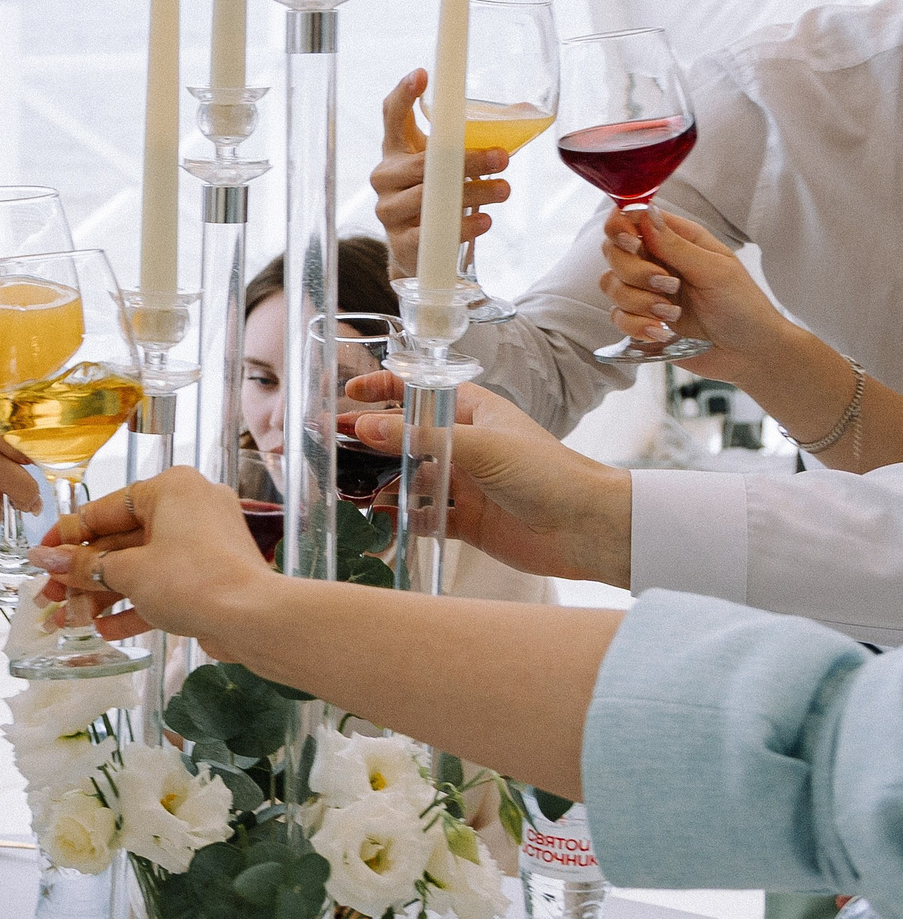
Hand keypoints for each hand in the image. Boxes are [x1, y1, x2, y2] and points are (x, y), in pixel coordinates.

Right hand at [29, 466, 273, 652]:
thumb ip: (83, 566)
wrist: (255, 620)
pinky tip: (105, 630)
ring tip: (70, 621)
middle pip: (121, 541)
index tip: (41, 558)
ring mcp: (202, 543)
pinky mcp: (210, 575)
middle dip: (84, 575)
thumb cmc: (192, 581)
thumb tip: (42, 559)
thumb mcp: (129, 572)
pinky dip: (136, 604)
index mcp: (170, 489)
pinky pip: (164, 584)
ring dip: (104, 595)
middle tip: (50, 596)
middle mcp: (188, 507)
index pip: (104, 509)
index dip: (67, 537)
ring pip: (140, 566)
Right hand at [345, 375, 630, 584]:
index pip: (420, 391)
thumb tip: (363, 427)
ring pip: (411, 478)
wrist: (589, 528)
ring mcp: (466, 484)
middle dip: (370, 440)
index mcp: (475, 413)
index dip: (384, 389)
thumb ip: (420, 438)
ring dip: (380, 482)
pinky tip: (378, 519)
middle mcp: (467, 445)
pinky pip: (424, 517)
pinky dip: (400, 519)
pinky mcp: (467, 521)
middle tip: (329, 443)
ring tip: (345, 487)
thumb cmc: (548, 472)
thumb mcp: (481, 446)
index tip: (349, 393)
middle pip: (407, 438)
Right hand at [368, 68, 510, 279]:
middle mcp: (385, 177)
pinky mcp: (400, 241)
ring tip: (504, 190)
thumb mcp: (447, 166)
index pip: (392, 116)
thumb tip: (527, 109)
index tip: (422, 73)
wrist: (418, 249)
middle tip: (502, 158)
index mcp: (396, 151)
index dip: (404, 94)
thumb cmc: (438, 196)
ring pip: (429, 197)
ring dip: (472, 193)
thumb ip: (471, 141)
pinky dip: (463, 227)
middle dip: (466, 160)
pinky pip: (432, 232)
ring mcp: (389, 210)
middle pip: (422, 163)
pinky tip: (485, 220)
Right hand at [599, 206, 780, 376]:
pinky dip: (636, 325)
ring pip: (611, 285)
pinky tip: (661, 330)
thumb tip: (645, 214)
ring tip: (672, 313)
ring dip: (639, 302)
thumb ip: (676, 245)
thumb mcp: (715, 270)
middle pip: (613, 252)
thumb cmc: (744, 307)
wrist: (749, 353)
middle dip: (634, 272)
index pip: (633, 219)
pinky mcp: (641, 318)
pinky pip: (617, 316)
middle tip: (667, 285)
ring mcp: (646, 291)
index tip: (632, 243)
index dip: (621, 227)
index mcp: (677, 240)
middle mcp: (657, 261)